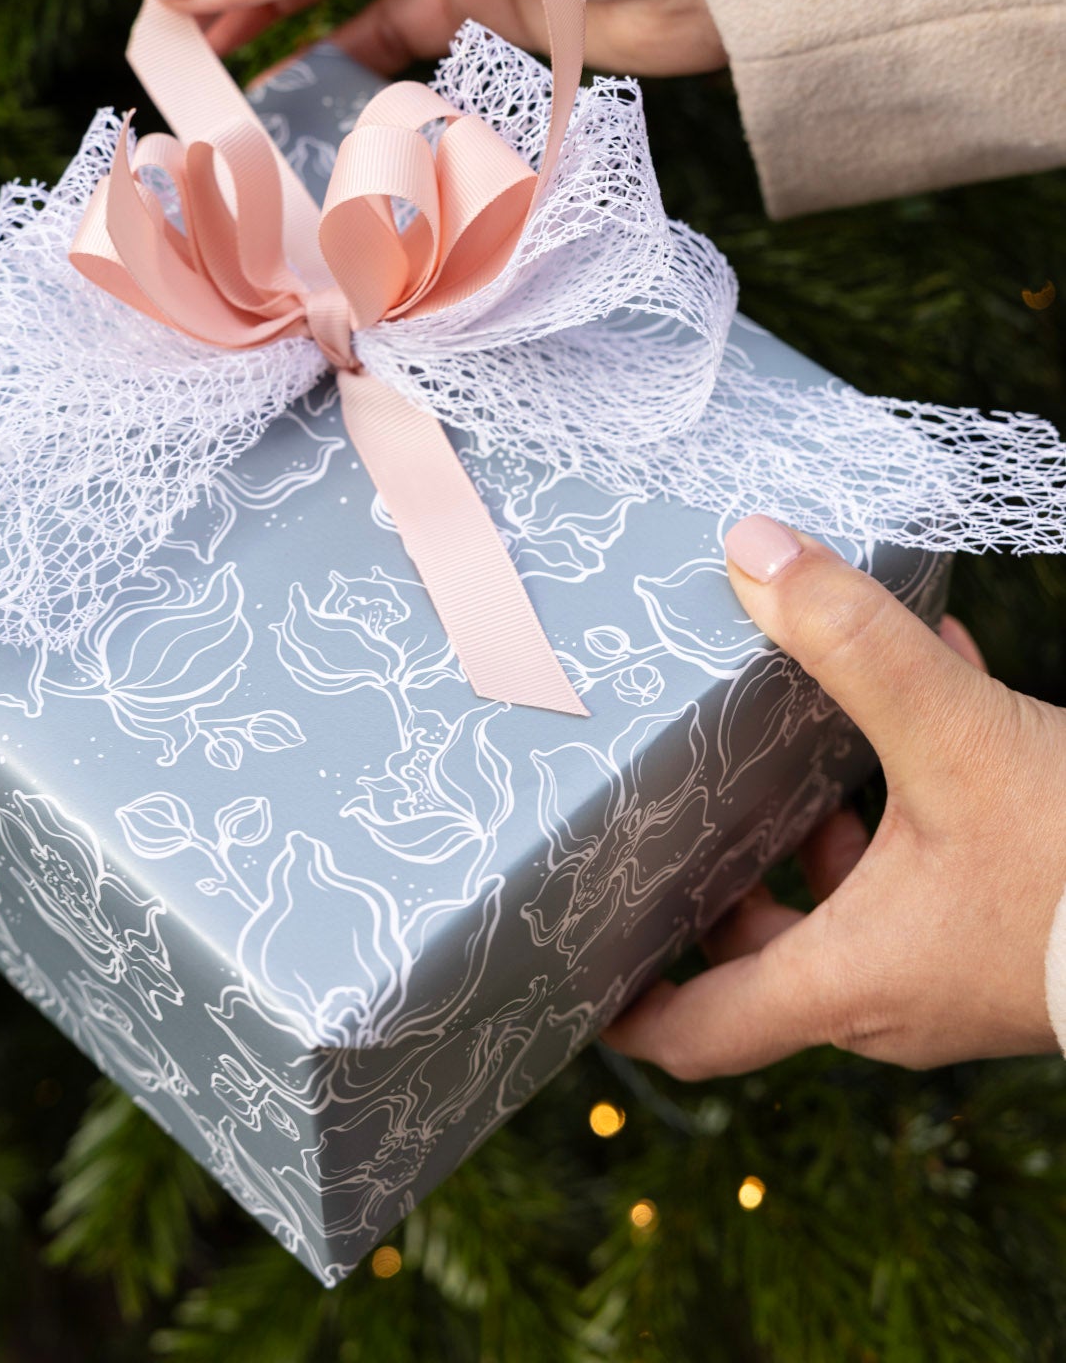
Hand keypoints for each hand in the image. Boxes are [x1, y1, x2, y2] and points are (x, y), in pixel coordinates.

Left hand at [602, 515, 1065, 1073]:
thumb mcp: (955, 736)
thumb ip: (851, 643)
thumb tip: (752, 550)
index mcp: (850, 982)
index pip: (697, 1030)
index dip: (622, 1003)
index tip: (566, 957)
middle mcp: (894, 998)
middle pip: (764, 952)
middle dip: (723, 869)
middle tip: (684, 789)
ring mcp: (959, 975)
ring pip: (851, 902)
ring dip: (822, 814)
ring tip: (812, 714)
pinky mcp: (1014, 934)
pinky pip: (929, 867)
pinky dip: (910, 791)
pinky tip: (938, 682)